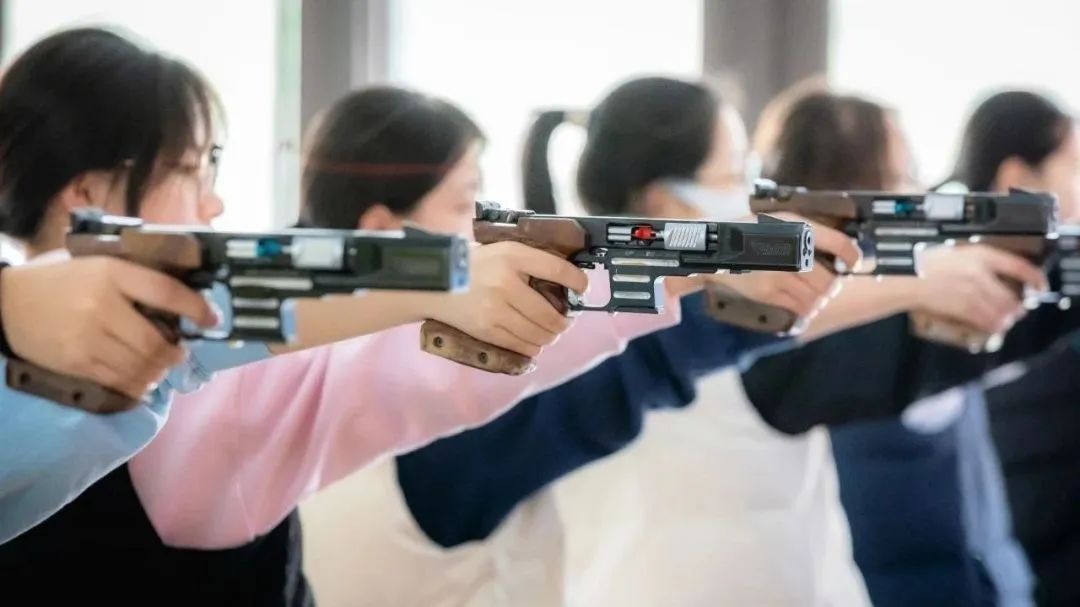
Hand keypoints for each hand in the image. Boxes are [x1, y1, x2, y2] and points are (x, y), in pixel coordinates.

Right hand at [1, 257, 215, 400]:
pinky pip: (120, 381)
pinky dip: (137, 385)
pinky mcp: (77, 362)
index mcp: (111, 272)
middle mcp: (102, 305)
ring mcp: (88, 337)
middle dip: (176, 353)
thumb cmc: (57, 281)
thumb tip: (177, 297)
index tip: (212, 319)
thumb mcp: (95, 264)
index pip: (166, 291)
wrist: (4, 303)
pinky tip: (140, 381)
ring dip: (158, 372)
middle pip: (156, 341)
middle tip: (179, 353)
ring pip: (141, 365)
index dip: (196, 308)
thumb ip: (130, 277)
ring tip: (160, 367)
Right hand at [427, 242, 587, 357]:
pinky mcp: (487, 330)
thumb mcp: (501, 251)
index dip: (577, 281)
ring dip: (551, 336)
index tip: (583, 288)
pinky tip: (534, 341)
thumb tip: (565, 280)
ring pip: (539, 334)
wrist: (434, 286)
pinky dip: (533, 346)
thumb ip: (529, 261)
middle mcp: (505, 282)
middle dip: (564, 321)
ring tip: (550, 332)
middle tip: (566, 320)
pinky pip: (522, 345)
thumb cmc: (472, 266)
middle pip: (551, 313)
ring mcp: (495, 309)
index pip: (557, 269)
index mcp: (511, 256)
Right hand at [705, 217, 859, 318]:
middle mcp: (791, 250)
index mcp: (797, 228)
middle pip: (830, 280)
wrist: (714, 249)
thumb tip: (838, 254)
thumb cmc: (748, 233)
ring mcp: (779, 273)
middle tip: (825, 284)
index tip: (851, 264)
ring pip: (816, 297)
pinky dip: (804, 310)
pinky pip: (799, 308)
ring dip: (817, 300)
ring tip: (811, 295)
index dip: (852, 257)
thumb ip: (808, 234)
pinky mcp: (768, 292)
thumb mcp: (780, 222)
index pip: (840, 244)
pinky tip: (800, 304)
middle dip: (830, 286)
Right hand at [912, 244, 1046, 333]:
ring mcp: (971, 291)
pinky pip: (984, 319)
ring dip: (1006, 318)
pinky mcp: (961, 307)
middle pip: (1010, 295)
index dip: (1035, 277)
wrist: (906, 275)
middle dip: (1017, 307)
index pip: (1019, 266)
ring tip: (1007, 321)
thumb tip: (996, 276)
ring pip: (1000, 310)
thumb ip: (979, 261)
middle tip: (1018, 310)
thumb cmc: (925, 261)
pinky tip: (994, 327)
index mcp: (980, 254)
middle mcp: (980, 273)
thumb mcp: (957, 252)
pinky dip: (992, 325)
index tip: (1041, 285)